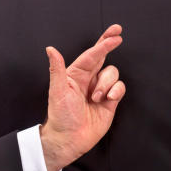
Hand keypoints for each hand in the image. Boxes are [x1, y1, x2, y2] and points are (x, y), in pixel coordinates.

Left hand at [40, 24, 126, 170]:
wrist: (70, 138)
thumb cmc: (61, 116)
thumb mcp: (58, 91)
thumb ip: (57, 69)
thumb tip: (51, 49)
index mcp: (76, 74)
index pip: (92, 54)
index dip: (103, 43)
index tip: (115, 35)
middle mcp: (89, 79)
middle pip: (103, 56)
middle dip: (110, 43)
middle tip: (118, 32)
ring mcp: (100, 89)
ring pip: (112, 74)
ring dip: (106, 84)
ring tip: (96, 98)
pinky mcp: (110, 101)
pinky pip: (120, 88)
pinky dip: (116, 91)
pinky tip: (107, 100)